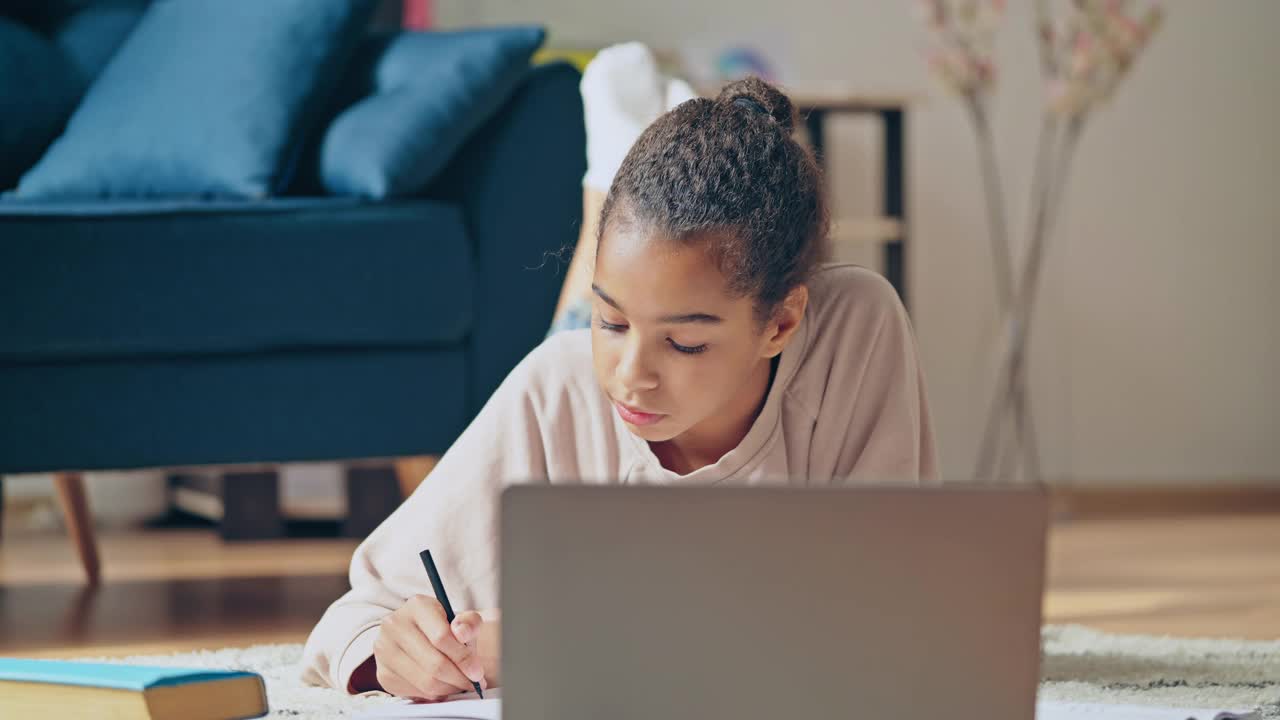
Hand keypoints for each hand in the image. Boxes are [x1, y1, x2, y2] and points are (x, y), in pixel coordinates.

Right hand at [369, 595, 489, 700]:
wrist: (420, 635)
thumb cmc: (444, 627)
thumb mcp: (462, 619)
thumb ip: (470, 623)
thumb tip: (462, 632)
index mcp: (416, 606)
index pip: (441, 637)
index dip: (463, 658)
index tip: (477, 672)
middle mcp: (394, 625)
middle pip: (434, 664)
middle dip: (459, 678)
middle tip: (473, 683)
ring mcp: (384, 650)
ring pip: (425, 682)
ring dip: (449, 688)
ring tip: (460, 684)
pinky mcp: (383, 673)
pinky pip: (414, 692)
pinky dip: (434, 694)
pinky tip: (443, 685)